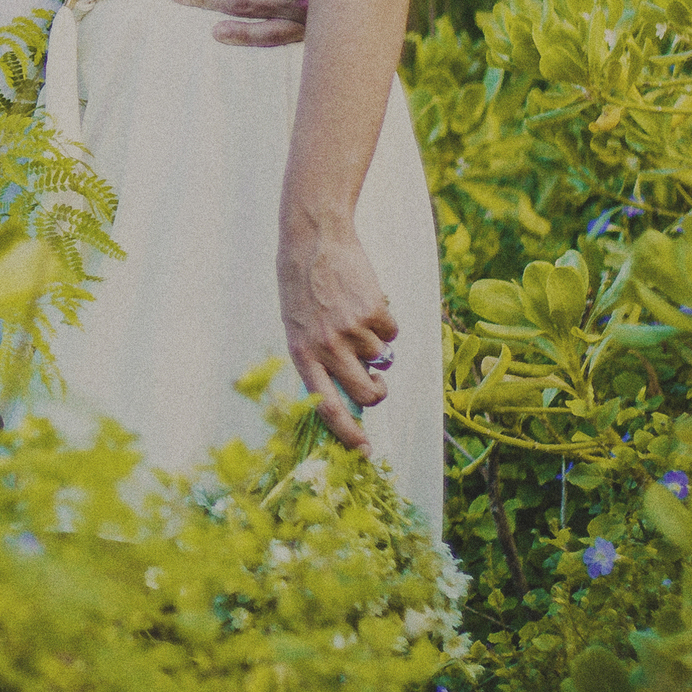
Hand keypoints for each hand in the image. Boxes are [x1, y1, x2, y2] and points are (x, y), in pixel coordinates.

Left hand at [277, 208, 397, 453]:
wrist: (314, 240)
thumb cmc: (303, 287)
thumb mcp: (298, 328)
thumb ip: (319, 359)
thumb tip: (351, 392)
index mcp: (303, 356)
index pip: (327, 409)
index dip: (347, 436)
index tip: (365, 451)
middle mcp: (327, 348)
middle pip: (366, 393)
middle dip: (378, 391)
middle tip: (376, 380)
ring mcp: (351, 330)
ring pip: (382, 358)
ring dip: (375, 341)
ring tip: (353, 314)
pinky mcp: (373, 311)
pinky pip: (392, 332)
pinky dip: (385, 320)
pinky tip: (364, 299)